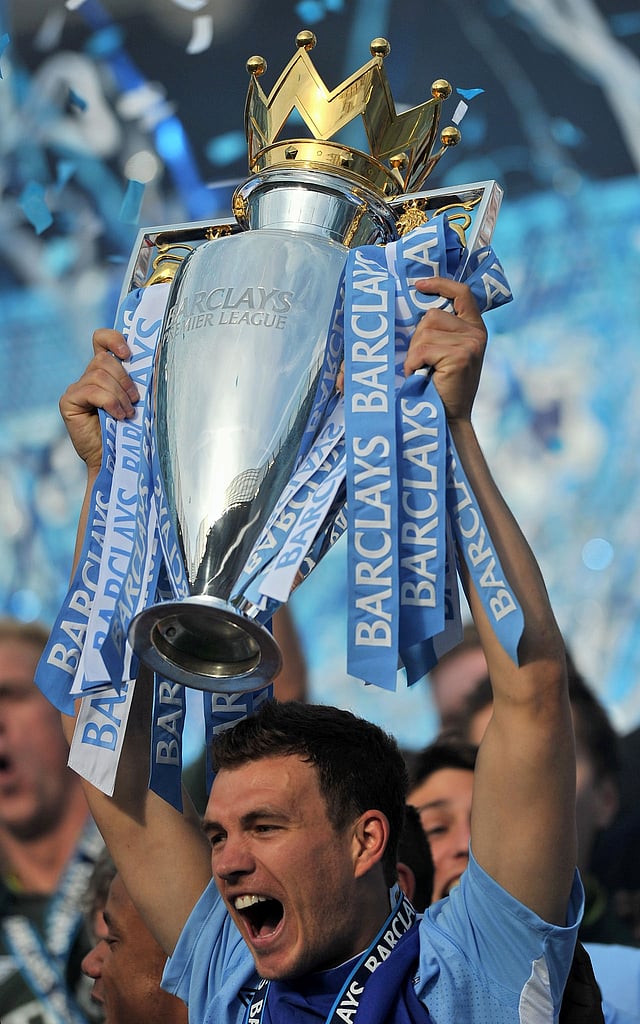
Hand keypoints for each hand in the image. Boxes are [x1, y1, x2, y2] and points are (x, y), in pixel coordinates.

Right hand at [60, 328, 139, 472]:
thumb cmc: (130, 431)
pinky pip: (91, 391)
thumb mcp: (139, 400)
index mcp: (105, 372)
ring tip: (127, 414)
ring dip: (119, 394)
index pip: (101, 340)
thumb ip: (142, 380)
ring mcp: (77, 389)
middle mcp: (88, 377)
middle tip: (135, 400)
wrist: (116, 459)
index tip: (128, 354)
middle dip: (124, 379)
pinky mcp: (69, 402)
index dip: (114, 339)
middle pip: (104, 359)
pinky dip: (109, 402)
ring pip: (99, 374)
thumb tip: (157, 360)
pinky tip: (117, 416)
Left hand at [403, 277, 486, 422]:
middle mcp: (477, 333)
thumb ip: (441, 332)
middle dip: (417, 338)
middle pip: (431, 316)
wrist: (448, 418)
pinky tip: (421, 375)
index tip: (419, 285)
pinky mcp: (460, 355)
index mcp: (474, 328)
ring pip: (424, 332)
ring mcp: (470, 343)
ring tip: (423, 370)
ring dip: (415, 353)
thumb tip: (416, 307)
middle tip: (422, 362)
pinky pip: (422, 349)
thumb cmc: (441, 387)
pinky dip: (413, 364)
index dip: (440, 284)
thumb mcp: (446, 353)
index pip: (461, 293)